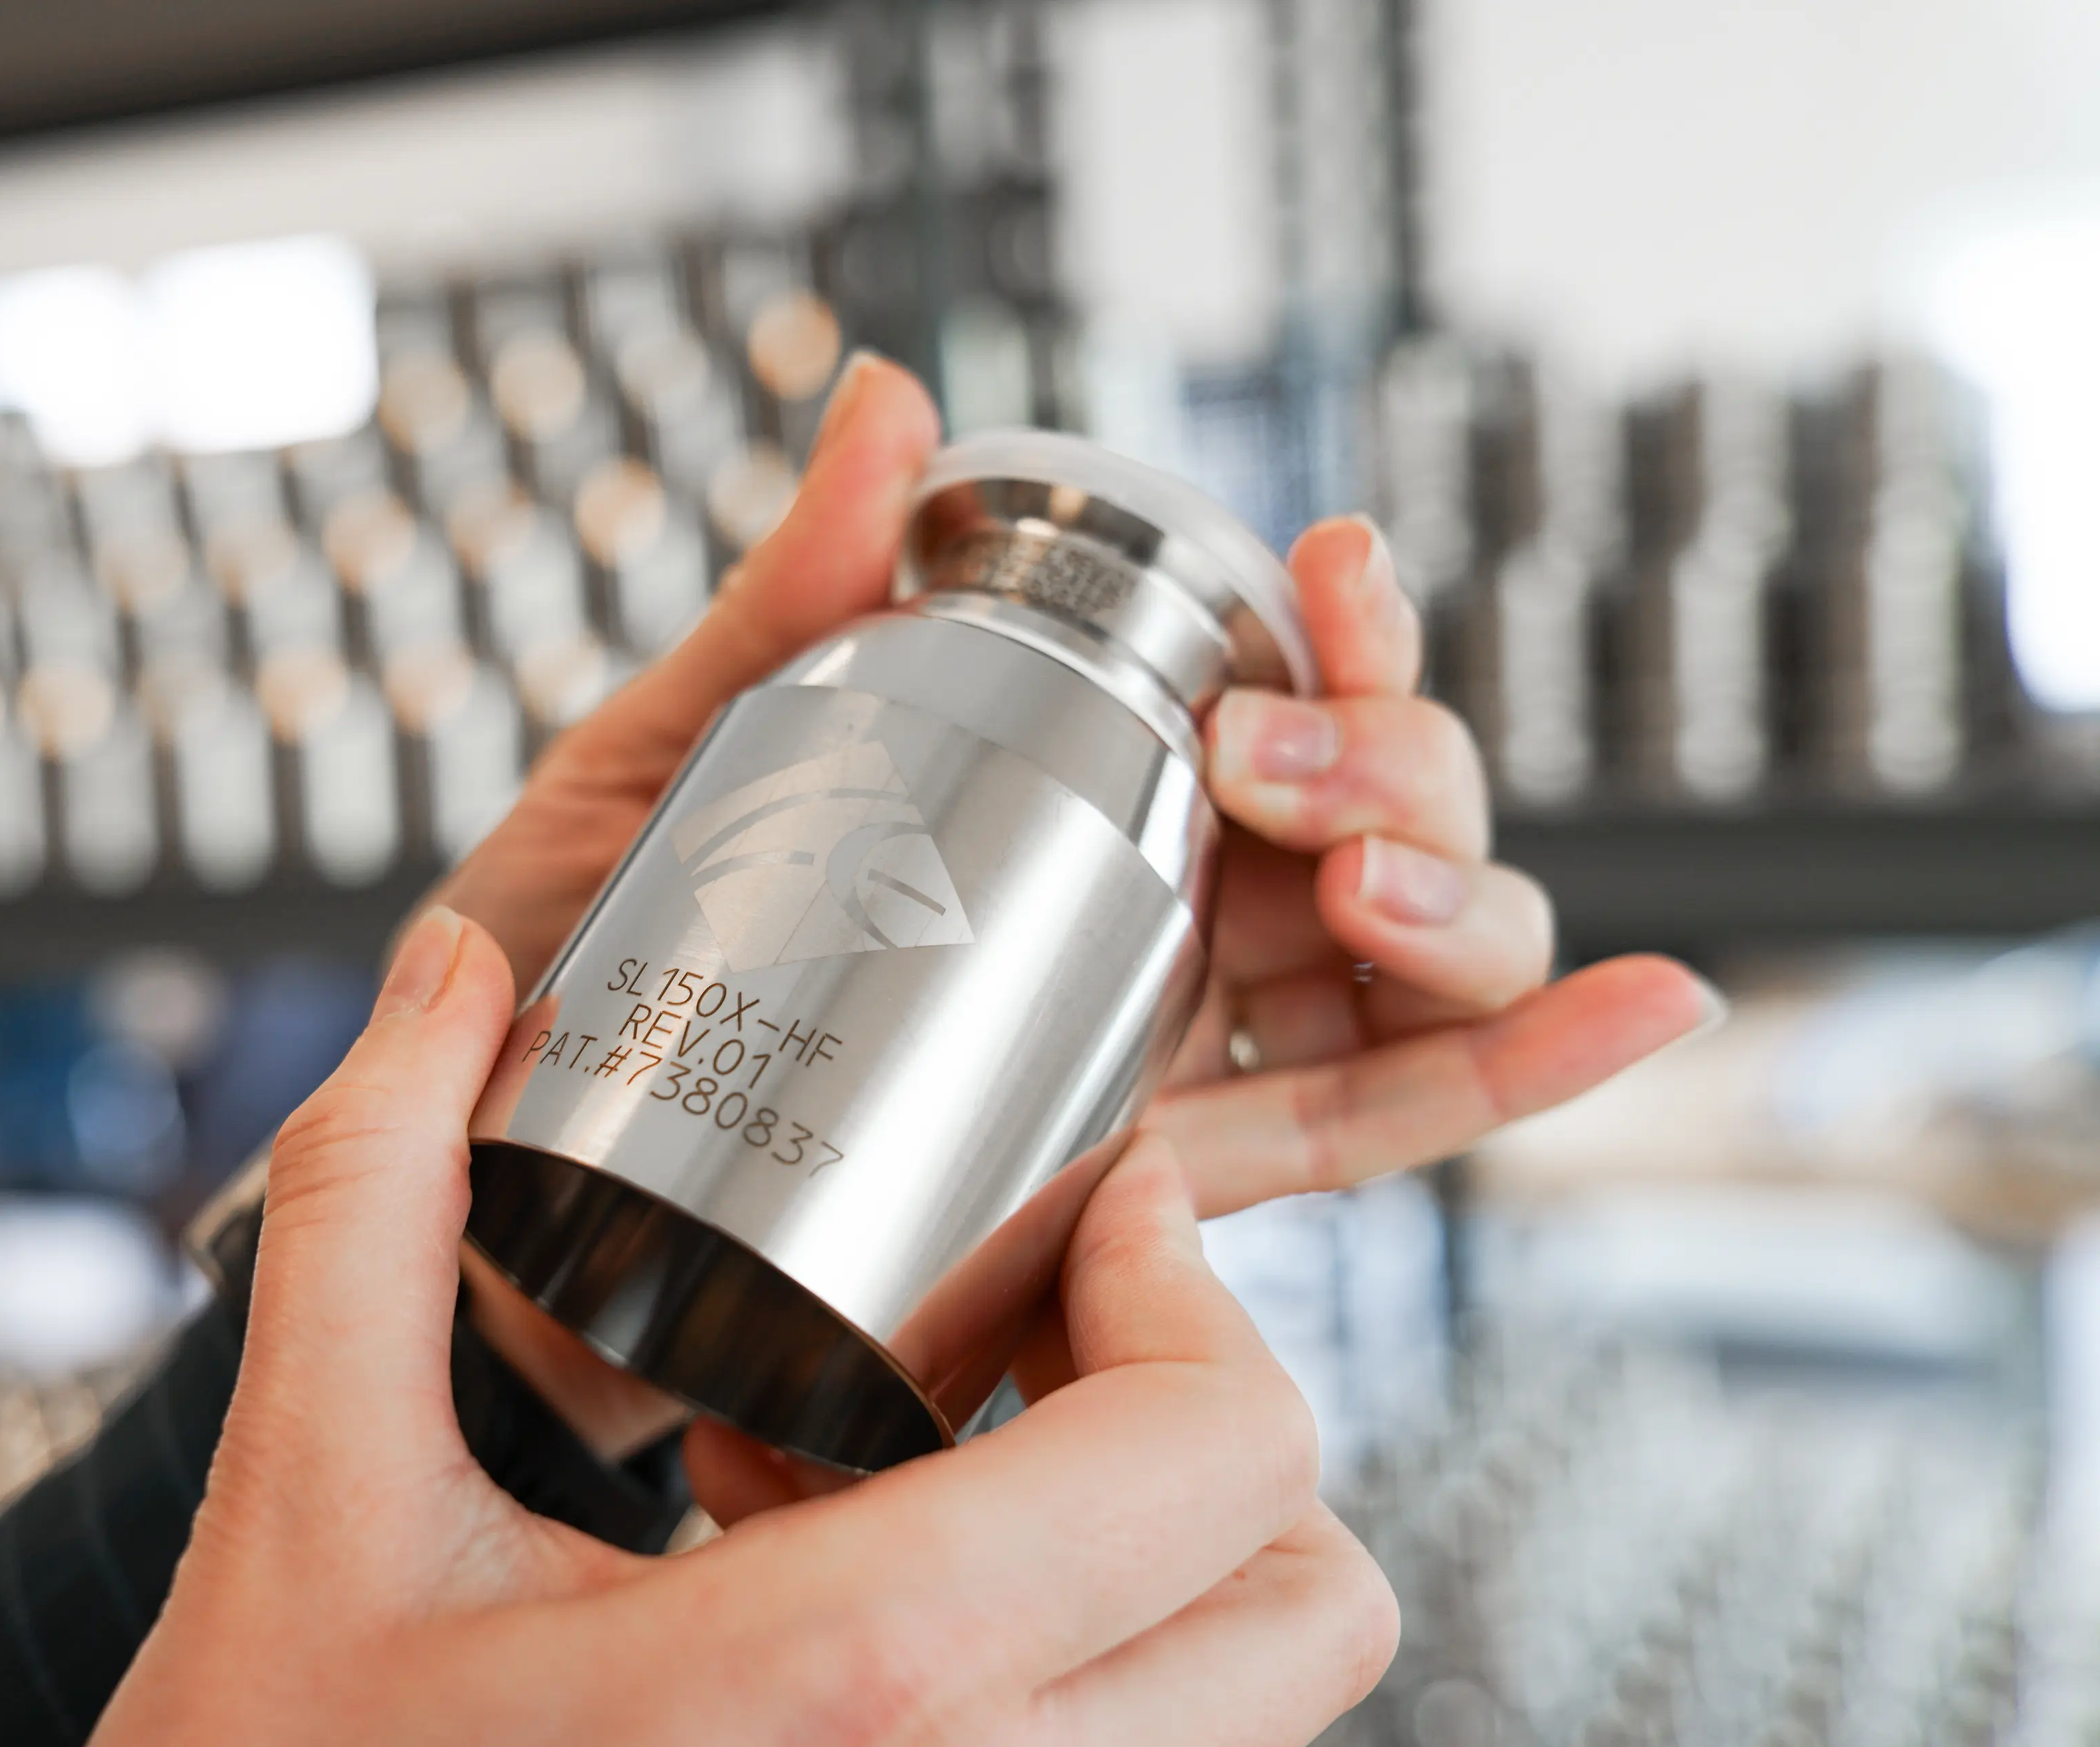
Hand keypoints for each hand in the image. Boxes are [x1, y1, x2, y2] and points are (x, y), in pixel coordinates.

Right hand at [98, 909, 1397, 1746]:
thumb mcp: (306, 1480)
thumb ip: (370, 1189)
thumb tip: (452, 968)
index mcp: (848, 1683)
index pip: (1218, 1462)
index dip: (1194, 1289)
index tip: (1093, 1199)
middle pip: (1310, 1608)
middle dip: (1208, 1421)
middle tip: (1028, 1317)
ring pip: (1246, 1704)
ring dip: (1130, 1538)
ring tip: (877, 1434)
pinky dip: (1053, 1644)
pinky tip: (812, 1548)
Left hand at [432, 355, 1717, 1463]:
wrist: (519, 1218)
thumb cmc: (584, 979)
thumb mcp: (659, 768)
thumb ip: (781, 607)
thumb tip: (884, 403)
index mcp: (1046, 797)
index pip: (1259, 698)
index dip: (1338, 633)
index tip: (1322, 575)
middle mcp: (1140, 918)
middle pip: (1379, 817)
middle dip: (1392, 763)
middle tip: (1268, 762)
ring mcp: (1165, 1051)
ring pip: (1411, 960)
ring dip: (1462, 899)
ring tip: (1365, 886)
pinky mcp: (1160, 1194)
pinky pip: (1365, 1128)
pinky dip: (1517, 1073)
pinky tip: (1649, 1011)